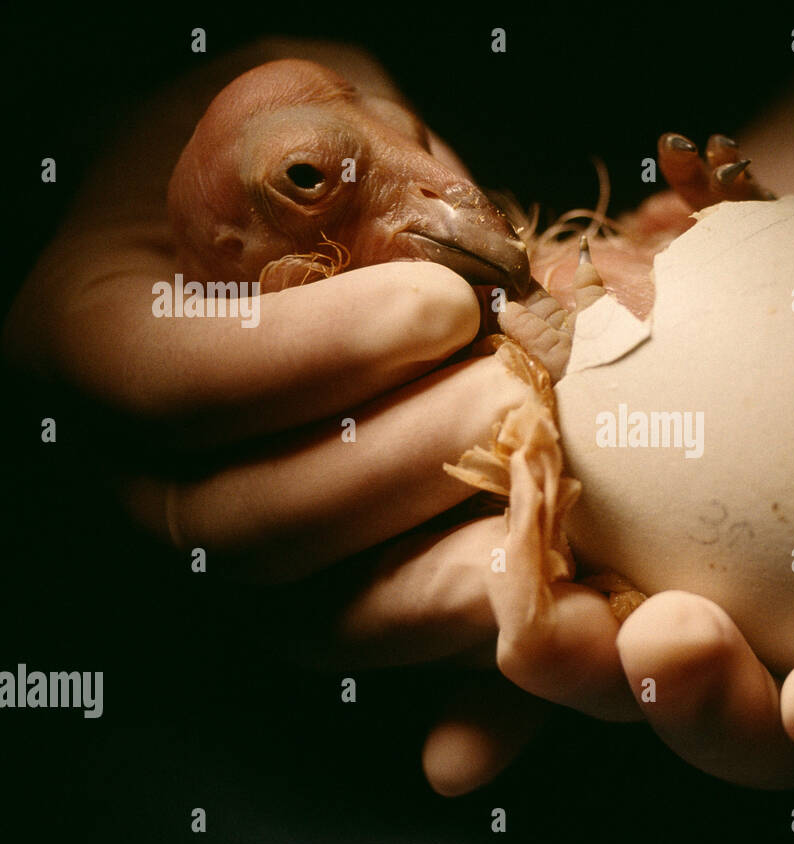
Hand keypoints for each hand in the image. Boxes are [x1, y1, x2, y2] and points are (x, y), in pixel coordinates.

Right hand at [2, 40, 562, 778]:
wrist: (292, 232)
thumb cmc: (282, 159)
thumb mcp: (294, 102)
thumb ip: (332, 144)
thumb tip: (430, 229)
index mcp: (97, 337)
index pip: (172, 381)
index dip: (309, 357)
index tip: (442, 304)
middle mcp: (140, 468)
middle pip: (247, 517)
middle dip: (396, 460)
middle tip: (509, 389)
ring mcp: (226, 547)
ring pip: (312, 602)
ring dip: (434, 546)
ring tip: (534, 461)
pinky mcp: (312, 592)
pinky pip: (373, 636)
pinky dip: (459, 616)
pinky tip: (542, 568)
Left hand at [475, 25, 793, 819]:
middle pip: (770, 735)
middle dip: (716, 720)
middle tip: (675, 641)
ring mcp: (715, 573)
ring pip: (646, 680)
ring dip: (586, 680)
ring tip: (546, 619)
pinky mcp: (623, 517)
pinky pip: (561, 590)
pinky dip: (504, 632)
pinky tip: (471, 631)